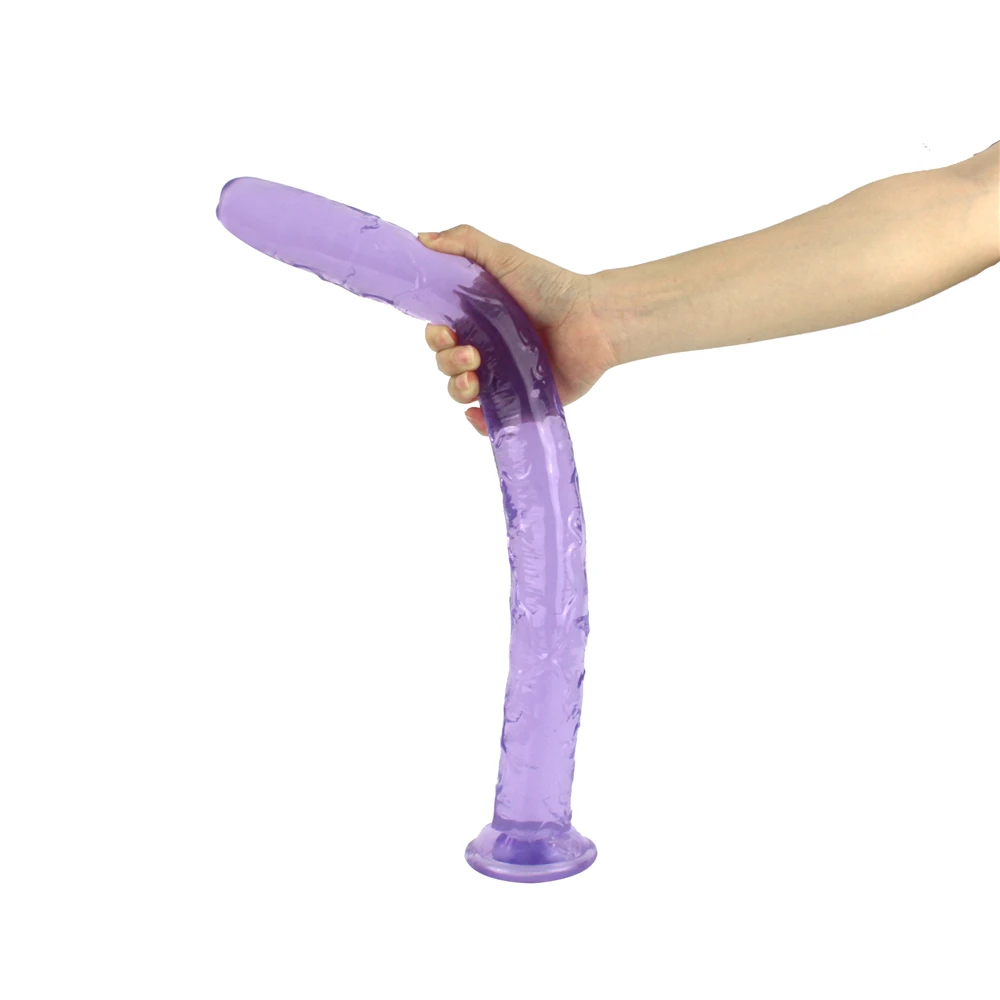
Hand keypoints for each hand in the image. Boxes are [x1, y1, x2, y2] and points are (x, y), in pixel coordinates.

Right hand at [417, 226, 616, 435]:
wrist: (592, 319)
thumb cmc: (552, 287)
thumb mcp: (506, 257)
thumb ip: (465, 243)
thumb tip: (422, 239)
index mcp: (477, 320)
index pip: (439, 334)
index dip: (434, 336)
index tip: (443, 331)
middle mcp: (486, 349)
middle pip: (446, 364)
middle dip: (447, 361)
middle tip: (470, 354)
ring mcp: (503, 377)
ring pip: (462, 392)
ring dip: (458, 388)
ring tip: (475, 376)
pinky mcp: (522, 402)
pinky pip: (491, 420)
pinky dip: (478, 421)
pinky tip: (478, 413)